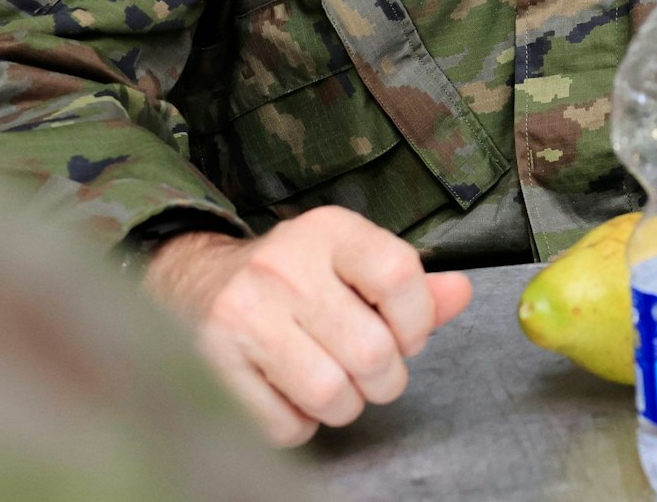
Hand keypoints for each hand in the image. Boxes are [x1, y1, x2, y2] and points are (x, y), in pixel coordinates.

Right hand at [142, 205, 471, 445]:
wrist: (194, 284)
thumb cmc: (293, 278)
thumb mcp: (352, 262)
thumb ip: (412, 285)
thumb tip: (462, 293)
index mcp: (330, 231)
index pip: (400, 275)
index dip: (418, 321)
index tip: (409, 336)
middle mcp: (283, 266)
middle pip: (372, 350)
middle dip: (386, 378)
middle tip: (375, 373)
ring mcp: (244, 315)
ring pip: (330, 393)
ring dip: (346, 405)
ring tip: (336, 385)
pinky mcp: (213, 363)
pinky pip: (285, 425)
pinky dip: (300, 423)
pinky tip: (292, 395)